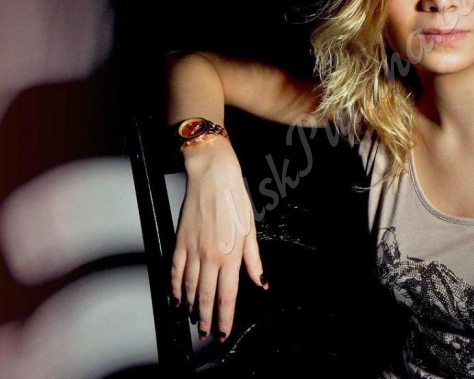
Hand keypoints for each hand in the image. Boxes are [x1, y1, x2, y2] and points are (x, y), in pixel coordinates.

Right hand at [170, 136, 267, 342]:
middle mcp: (210, 256)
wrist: (212, 176)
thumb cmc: (235, 200)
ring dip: (191, 307)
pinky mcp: (180, 241)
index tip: (223, 333)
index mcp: (231, 254)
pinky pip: (175, 271)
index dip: (225, 318)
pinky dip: (175, 287)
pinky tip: (176, 298)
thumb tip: (261, 282)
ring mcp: (192, 250)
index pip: (227, 296)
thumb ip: (254, 260)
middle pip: (206, 297)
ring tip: (193, 320)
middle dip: (206, 319)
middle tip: (206, 334)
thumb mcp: (251, 229)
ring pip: (189, 288)